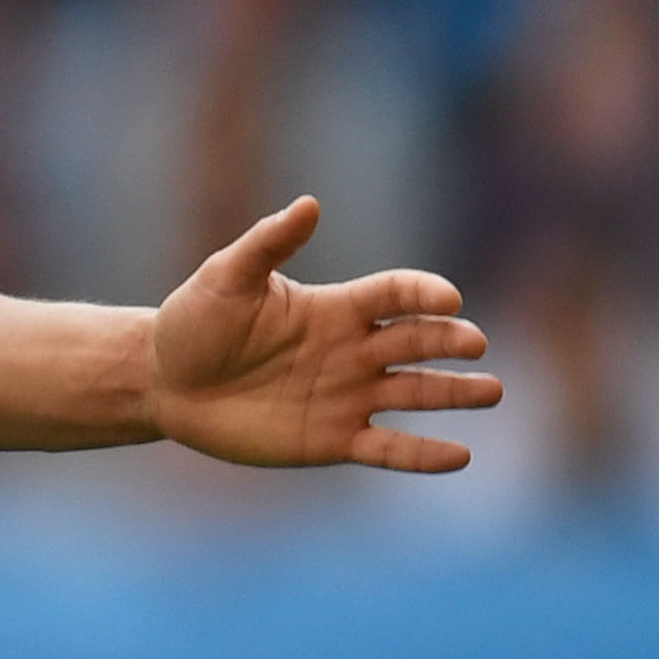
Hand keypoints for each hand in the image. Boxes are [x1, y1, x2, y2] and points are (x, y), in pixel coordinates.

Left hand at [149, 197, 500, 471]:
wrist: (166, 382)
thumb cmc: (194, 322)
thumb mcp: (226, 277)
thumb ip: (268, 244)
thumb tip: (309, 203)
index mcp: (333, 307)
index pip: (392, 294)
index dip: (421, 293)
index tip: (448, 297)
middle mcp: (352, 350)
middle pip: (414, 342)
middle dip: (447, 341)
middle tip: (474, 343)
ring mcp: (348, 395)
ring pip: (415, 393)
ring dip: (455, 393)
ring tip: (491, 391)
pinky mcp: (334, 438)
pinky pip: (389, 448)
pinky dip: (423, 454)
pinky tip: (460, 455)